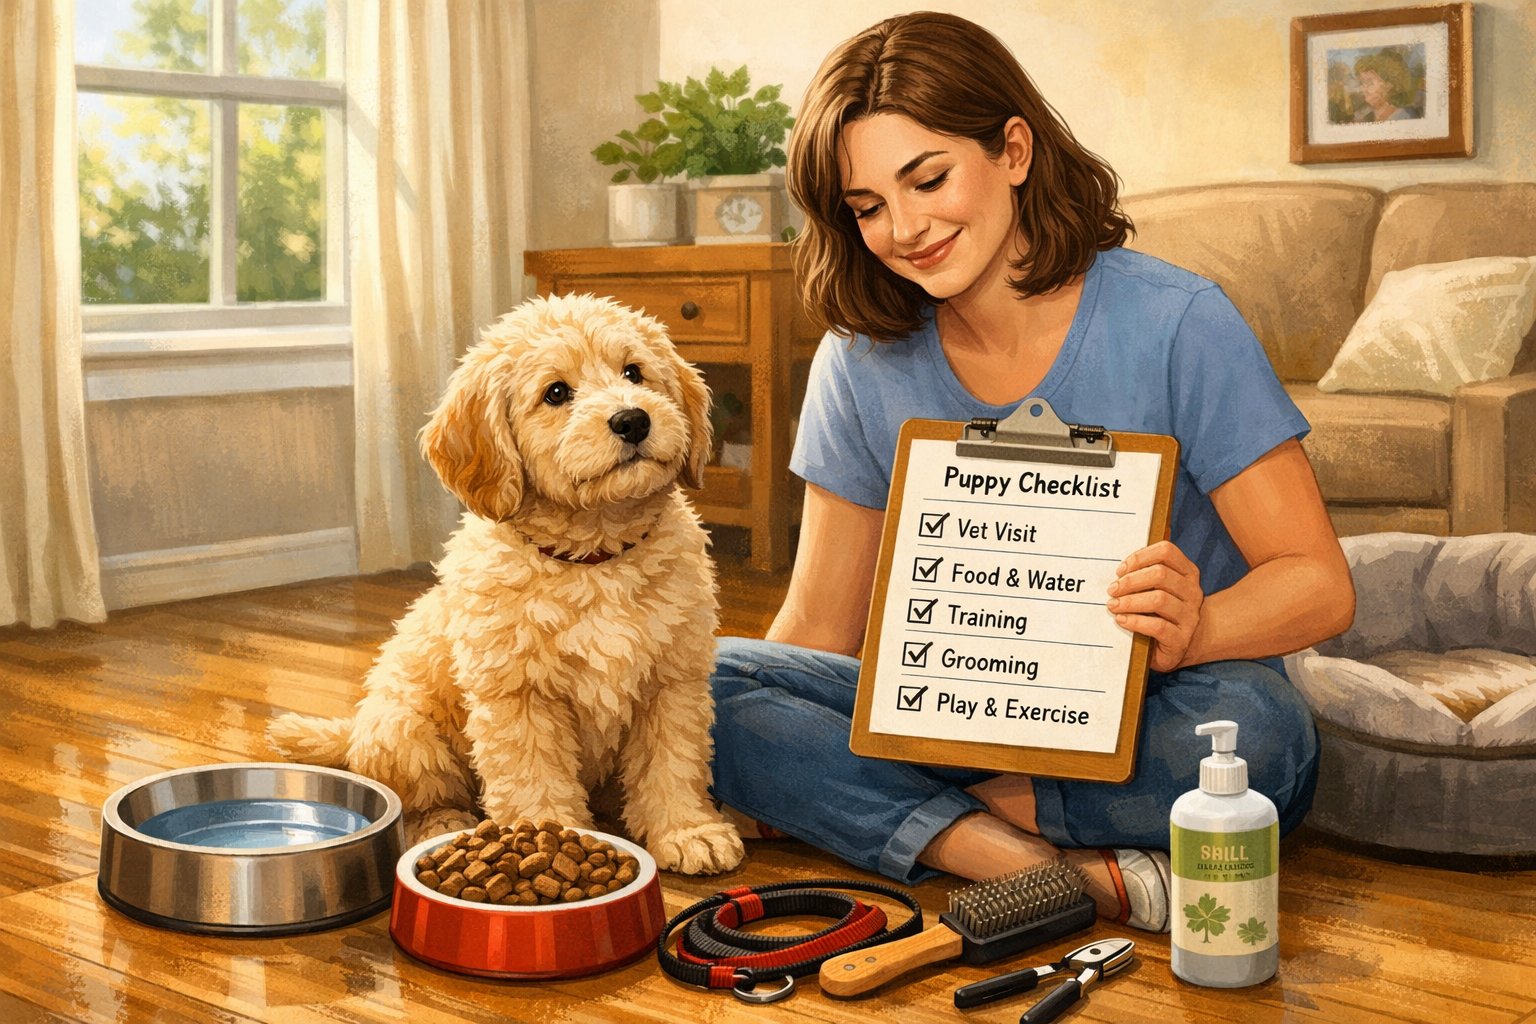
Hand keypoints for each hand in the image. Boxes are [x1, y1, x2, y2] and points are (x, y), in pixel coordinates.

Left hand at [1107, 540, 1202, 671]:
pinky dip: (1135, 621)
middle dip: (1131, 581)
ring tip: (1113, 605)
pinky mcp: (1181, 639)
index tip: (1120, 570)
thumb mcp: (1159, 588)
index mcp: (1187, 573)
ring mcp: (1190, 616)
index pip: (1166, 552)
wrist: (1185, 643)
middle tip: (1112, 590)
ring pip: (1159, 600)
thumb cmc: (1163, 611)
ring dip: (1130, 601)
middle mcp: (1193, 592)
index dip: (1140, 557)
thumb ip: (1146, 572)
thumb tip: (1122, 559)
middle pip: (1160, 575)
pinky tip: (1122, 620)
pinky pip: (1158, 627)